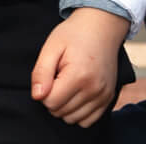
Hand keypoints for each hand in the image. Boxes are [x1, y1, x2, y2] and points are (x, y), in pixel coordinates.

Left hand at [31, 7, 129, 126]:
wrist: (102, 25)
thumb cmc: (75, 33)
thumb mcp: (52, 46)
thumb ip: (41, 72)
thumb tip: (37, 96)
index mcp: (79, 75)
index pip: (50, 102)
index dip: (45, 89)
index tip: (51, 73)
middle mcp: (94, 88)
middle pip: (60, 112)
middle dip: (54, 97)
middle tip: (60, 75)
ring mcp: (103, 95)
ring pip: (72, 119)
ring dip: (65, 106)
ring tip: (69, 82)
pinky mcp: (108, 98)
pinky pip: (87, 121)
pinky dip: (79, 112)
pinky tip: (77, 93)